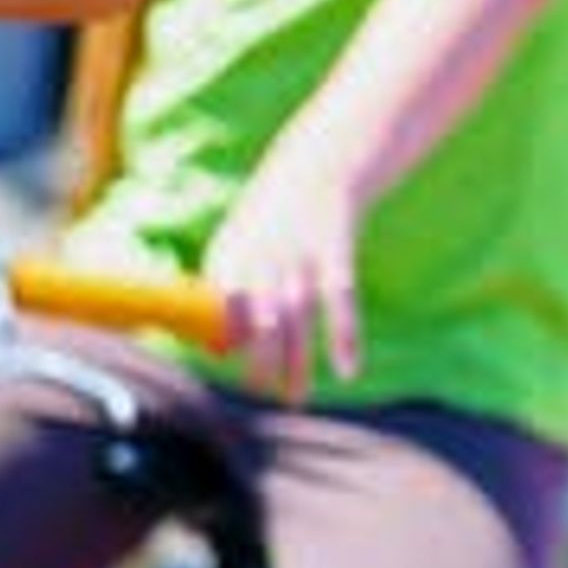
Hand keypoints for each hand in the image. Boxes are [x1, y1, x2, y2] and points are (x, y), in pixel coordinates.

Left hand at [205, 148, 364, 399]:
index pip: (220, 310)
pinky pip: (341, 302)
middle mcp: (261, 258)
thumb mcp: (235, 247)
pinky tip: (347, 370)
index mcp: (229, 258)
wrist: (316, 169)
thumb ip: (225, 295)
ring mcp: (300, 256)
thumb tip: (221, 348)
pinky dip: (344, 336)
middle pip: (259, 321)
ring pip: (297, 318)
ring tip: (294, 398)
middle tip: (265, 397)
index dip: (225, 340)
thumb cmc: (269, 222)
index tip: (229, 370)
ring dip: (295, 362)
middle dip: (260, 363)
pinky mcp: (337, 253)